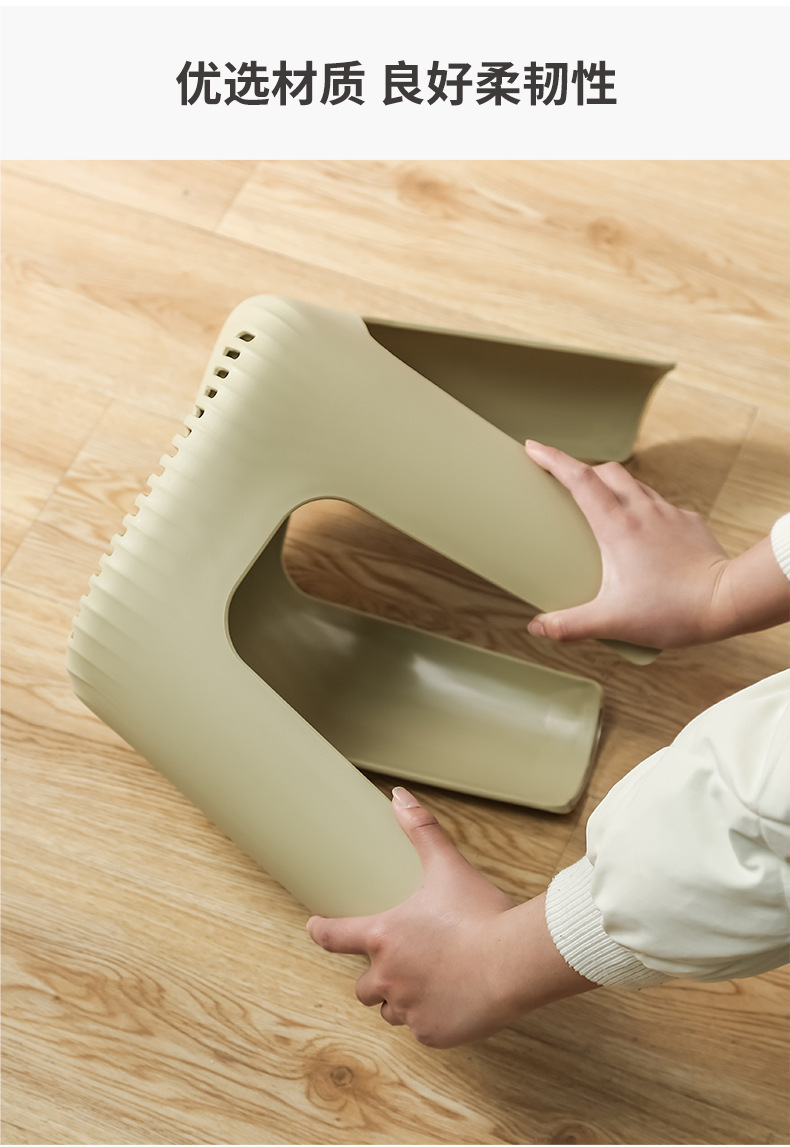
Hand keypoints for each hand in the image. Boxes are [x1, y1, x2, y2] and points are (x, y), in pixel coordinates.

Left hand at [307, 788, 595, 1047]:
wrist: (514, 962)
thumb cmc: (481, 915)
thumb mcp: (447, 866)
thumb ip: (421, 831)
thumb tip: (398, 796)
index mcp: (383, 937)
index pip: (334, 936)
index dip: (321, 931)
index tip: (314, 927)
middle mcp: (387, 976)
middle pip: (362, 986)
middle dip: (375, 977)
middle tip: (399, 963)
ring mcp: (409, 1008)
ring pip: (390, 1010)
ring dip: (400, 999)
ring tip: (427, 983)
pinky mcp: (432, 1033)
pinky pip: (421, 1029)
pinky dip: (429, 1018)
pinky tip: (450, 1003)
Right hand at [523, 440, 786, 647]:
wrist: (728, 601)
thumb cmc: (674, 609)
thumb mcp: (612, 621)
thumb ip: (570, 625)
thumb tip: (538, 627)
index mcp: (616, 526)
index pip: (578, 478)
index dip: (552, 459)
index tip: (534, 448)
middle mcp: (642, 510)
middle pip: (606, 471)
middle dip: (581, 469)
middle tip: (565, 479)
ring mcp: (668, 513)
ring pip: (634, 484)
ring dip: (613, 486)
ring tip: (602, 505)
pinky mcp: (689, 523)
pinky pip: (659, 505)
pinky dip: (642, 507)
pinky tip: (643, 531)